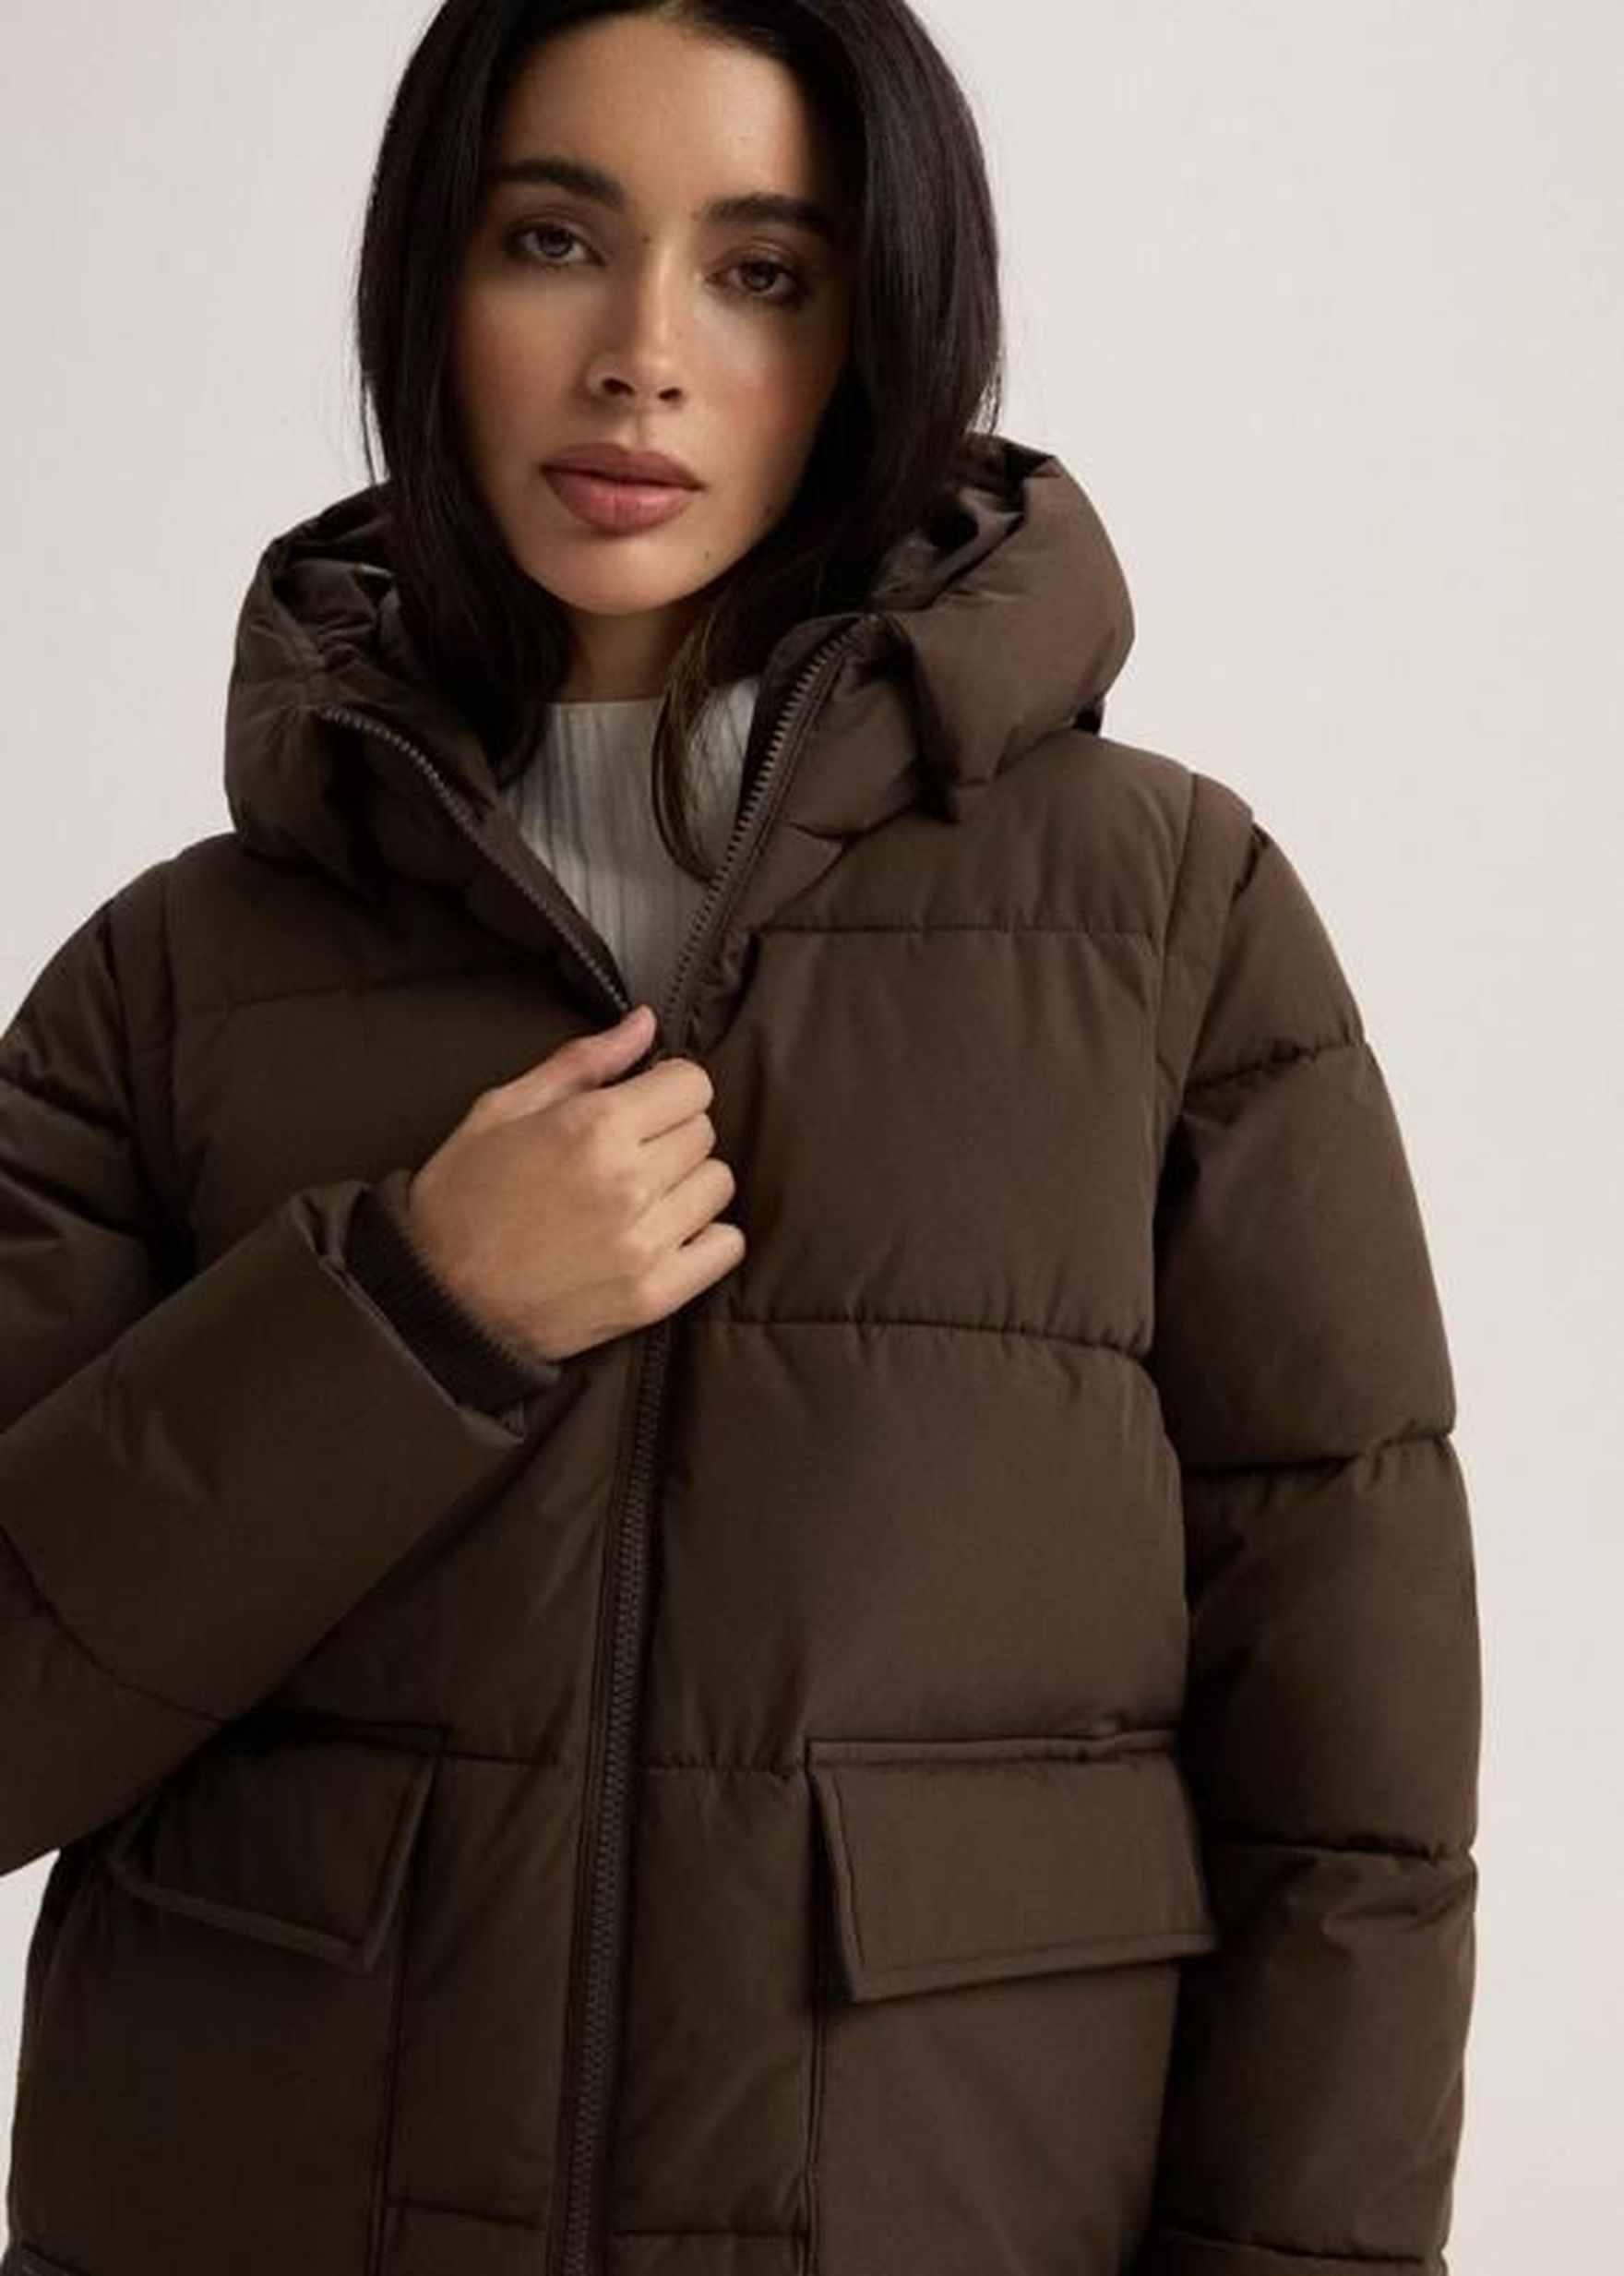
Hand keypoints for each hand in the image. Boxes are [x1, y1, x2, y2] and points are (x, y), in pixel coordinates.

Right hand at [404, 1003, 745, 1366]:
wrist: (437, 1300)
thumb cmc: (461, 1199)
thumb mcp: (502, 1110)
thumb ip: (581, 1062)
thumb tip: (644, 1023)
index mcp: (592, 1127)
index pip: (692, 1084)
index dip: (666, 1087)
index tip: (642, 1103)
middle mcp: (628, 1182)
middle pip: (704, 1132)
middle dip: (671, 1133)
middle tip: (628, 1153)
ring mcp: (645, 1243)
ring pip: (717, 1184)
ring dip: (687, 1184)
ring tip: (641, 1196)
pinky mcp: (653, 1295)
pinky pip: (726, 1247)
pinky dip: (705, 1238)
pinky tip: (663, 1235)